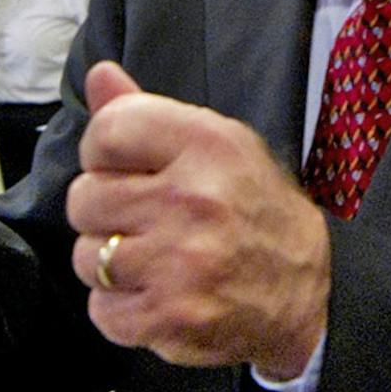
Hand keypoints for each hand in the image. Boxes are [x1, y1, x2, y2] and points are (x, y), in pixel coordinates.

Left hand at [67, 62, 330, 378]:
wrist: (306, 294)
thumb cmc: (253, 211)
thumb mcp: (218, 146)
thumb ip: (149, 113)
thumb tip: (99, 74)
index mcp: (207, 144)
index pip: (106, 131)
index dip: (102, 153)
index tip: (124, 169)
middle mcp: (193, 198)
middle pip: (84, 198)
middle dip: (105, 212)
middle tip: (144, 220)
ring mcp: (180, 261)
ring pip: (86, 257)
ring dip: (111, 263)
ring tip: (153, 260)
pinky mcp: (170, 317)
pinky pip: (101, 309)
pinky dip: (120, 308)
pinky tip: (156, 295)